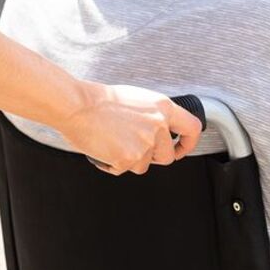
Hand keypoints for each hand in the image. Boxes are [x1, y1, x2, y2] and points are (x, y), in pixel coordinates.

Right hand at [61, 83, 202, 174]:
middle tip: (133, 146)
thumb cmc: (100, 101)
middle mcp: (158, 126)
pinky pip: (124, 169)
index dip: (188, 144)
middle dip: (152, 157)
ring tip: (113, 141)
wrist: (77, 105)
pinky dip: (113, 164)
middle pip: (167, 156)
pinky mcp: (129, 158)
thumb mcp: (138, 100)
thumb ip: (154, 116)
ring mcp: (145, 144)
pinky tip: (104, 148)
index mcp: (163, 107)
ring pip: (144, 165)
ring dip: (130, 159)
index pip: (192, 129)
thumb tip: (162, 132)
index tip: (180, 148)